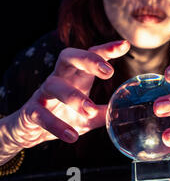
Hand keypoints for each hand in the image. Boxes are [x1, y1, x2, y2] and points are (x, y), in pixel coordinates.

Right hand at [8, 40, 129, 148]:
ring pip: (54, 85)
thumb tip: (128, 111)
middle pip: (69, 56)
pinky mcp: (31, 111)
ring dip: (74, 97)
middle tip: (109, 71)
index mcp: (77, 76)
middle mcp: (59, 79)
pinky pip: (41, 114)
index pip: (90, 55)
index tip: (125, 45)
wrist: (30, 132)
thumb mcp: (89, 116)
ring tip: (90, 109)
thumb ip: (106, 112)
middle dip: (89, 60)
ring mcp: (43, 93)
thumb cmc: (64, 116)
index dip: (106, 49)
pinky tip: (72, 135)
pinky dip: (56, 125)